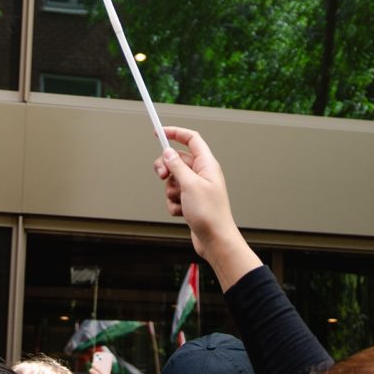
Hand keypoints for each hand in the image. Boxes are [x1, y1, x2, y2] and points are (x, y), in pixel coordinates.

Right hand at [153, 126, 262, 289]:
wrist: (215, 240)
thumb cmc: (209, 213)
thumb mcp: (190, 185)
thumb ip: (177, 166)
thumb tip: (168, 153)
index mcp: (207, 164)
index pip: (191, 139)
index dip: (175, 133)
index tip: (158, 133)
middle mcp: (202, 174)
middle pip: (177, 160)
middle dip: (166, 168)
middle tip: (162, 175)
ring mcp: (196, 188)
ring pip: (173, 180)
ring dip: (171, 191)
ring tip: (180, 201)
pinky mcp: (191, 202)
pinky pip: (174, 196)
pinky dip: (174, 203)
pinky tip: (182, 213)